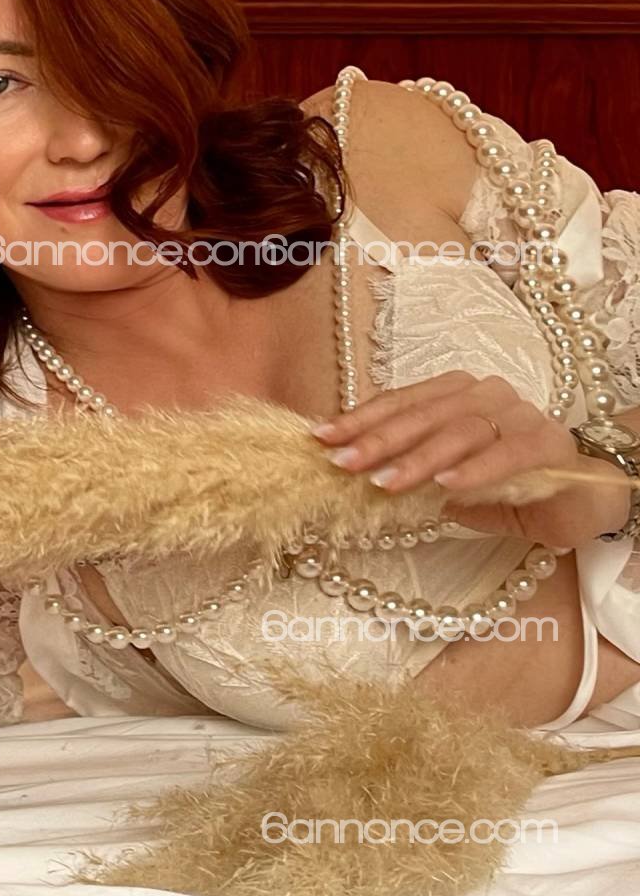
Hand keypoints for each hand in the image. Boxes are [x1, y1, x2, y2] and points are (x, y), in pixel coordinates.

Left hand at [310, 371, 629, 546]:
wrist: (574, 503)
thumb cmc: (502, 486)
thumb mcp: (443, 478)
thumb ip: (406, 467)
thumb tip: (349, 472)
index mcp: (455, 393)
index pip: (400, 401)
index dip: (360, 418)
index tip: (322, 437)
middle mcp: (485, 393)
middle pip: (424, 412)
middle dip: (378, 438)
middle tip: (343, 461)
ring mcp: (519, 414)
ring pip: (459, 430)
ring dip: (418, 458)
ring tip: (383, 482)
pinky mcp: (548, 444)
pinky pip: (505, 453)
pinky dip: (473, 469)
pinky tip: (446, 486)